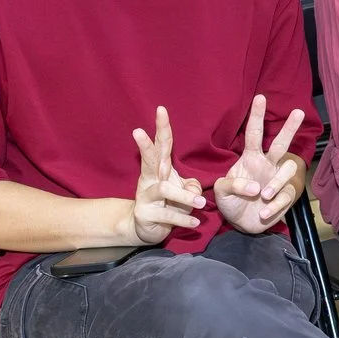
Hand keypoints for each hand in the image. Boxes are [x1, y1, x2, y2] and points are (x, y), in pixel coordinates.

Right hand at [127, 106, 204, 244]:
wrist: (147, 228)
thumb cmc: (168, 204)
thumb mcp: (183, 191)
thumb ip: (191, 186)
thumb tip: (195, 190)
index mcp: (159, 168)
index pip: (162, 145)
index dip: (161, 127)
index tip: (161, 109)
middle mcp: (150, 179)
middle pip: (148, 158)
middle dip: (144, 144)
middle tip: (137, 130)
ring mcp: (145, 196)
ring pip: (163, 190)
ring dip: (184, 196)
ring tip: (201, 202)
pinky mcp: (145, 214)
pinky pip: (167, 215)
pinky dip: (183, 218)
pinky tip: (195, 222)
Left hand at [213, 95, 307, 233]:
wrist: (241, 223)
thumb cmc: (231, 201)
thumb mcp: (221, 192)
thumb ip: (232, 185)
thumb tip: (255, 186)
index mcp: (250, 158)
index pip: (254, 134)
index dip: (256, 116)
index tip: (260, 97)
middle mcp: (267, 164)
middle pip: (280, 143)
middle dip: (289, 128)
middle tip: (298, 112)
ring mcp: (277, 180)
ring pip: (287, 169)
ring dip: (275, 183)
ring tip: (262, 196)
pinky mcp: (285, 196)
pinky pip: (285, 196)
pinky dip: (274, 205)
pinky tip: (263, 213)